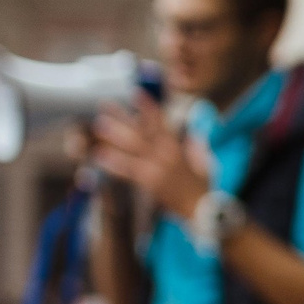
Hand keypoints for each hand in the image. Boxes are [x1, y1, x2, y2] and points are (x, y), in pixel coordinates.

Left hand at [91, 96, 209, 222]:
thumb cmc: (203, 186)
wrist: (203, 210)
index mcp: (178, 147)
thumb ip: (194, 146)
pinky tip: (100, 156)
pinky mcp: (151, 183)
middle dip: (123, 116)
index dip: (148, 107)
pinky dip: (114, 163)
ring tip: (99, 125)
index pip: (161, 122)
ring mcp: (158, 168)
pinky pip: (129, 170)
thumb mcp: (204, 161)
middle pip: (141, 130)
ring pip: (134, 148)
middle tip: (106, 104)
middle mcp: (167, 154)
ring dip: (115, 136)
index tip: (135, 93)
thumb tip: (191, 133)